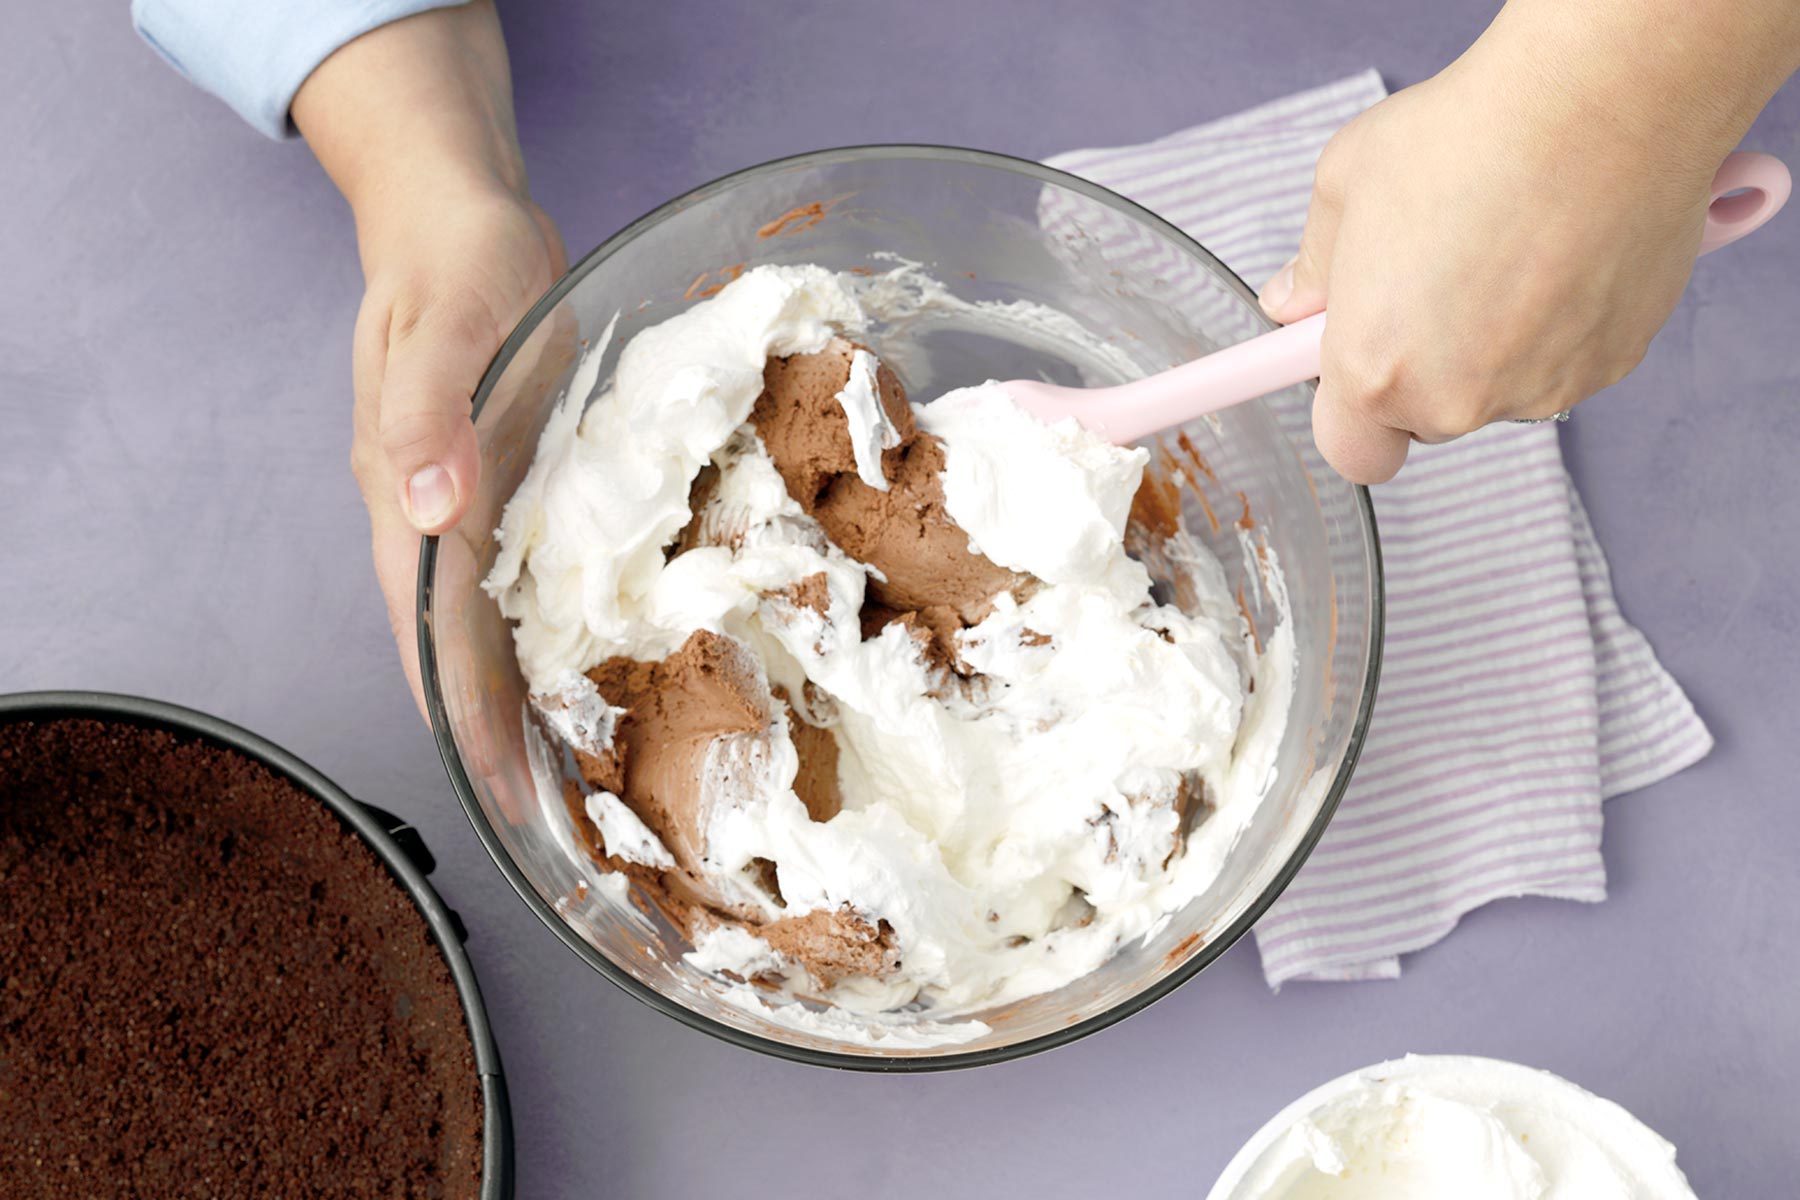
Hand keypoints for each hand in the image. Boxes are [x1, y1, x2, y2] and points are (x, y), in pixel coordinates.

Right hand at [294, 1, 564, 714]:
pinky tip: (590, 663)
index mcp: (404, 488)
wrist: (462, 217)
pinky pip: (525, 576)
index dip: (461, 708)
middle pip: (455, 642)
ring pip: (488, 619)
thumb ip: (429, 409)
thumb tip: (427, 508)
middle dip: (494, 727)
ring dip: (521, 690)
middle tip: (549, 813)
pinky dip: (549, 628)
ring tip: (574, 769)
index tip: (498, 784)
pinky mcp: (507, 485)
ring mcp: (468, 503)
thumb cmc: (456, 261)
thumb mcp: (448, 321)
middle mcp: (431, 513)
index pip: (428, 627)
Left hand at [1260, 0, 1799, 483]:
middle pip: (1428, 417)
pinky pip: (1565, 363)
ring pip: (1500, 391)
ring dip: (1494, 346)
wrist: (1599, 101)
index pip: (1351, 453)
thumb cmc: (1465, 135)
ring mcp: (1542, 389)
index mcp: (1375, 371)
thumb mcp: (1345, 185)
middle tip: (1435, 280)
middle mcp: (1457, 400)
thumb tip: (1293, 304)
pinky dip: (1560, 325)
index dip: (1351, 414)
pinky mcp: (1612, 363)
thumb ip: (1313, 266)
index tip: (1356, 364)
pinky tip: (1560, 252)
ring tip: (1505, 251)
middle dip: (1423, 366)